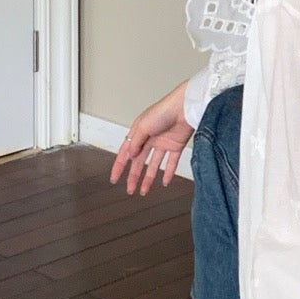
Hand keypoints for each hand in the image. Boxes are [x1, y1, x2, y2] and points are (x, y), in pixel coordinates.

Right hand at [110, 81, 194, 195]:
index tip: (114, 178)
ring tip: (144, 191)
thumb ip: (136, 142)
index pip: (125, 152)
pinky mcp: (176, 146)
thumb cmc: (163, 111)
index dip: (119, 166)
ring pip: (153, 165)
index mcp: (138, 132)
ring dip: (148, 178)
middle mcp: (150, 139)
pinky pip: (171, 162)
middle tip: (130, 189)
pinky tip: (164, 182)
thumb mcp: (143, 126)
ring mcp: (163, 143)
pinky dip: (168, 173)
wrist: (185, 107)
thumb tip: (130, 156)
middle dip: (134, 176)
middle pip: (139, 161)